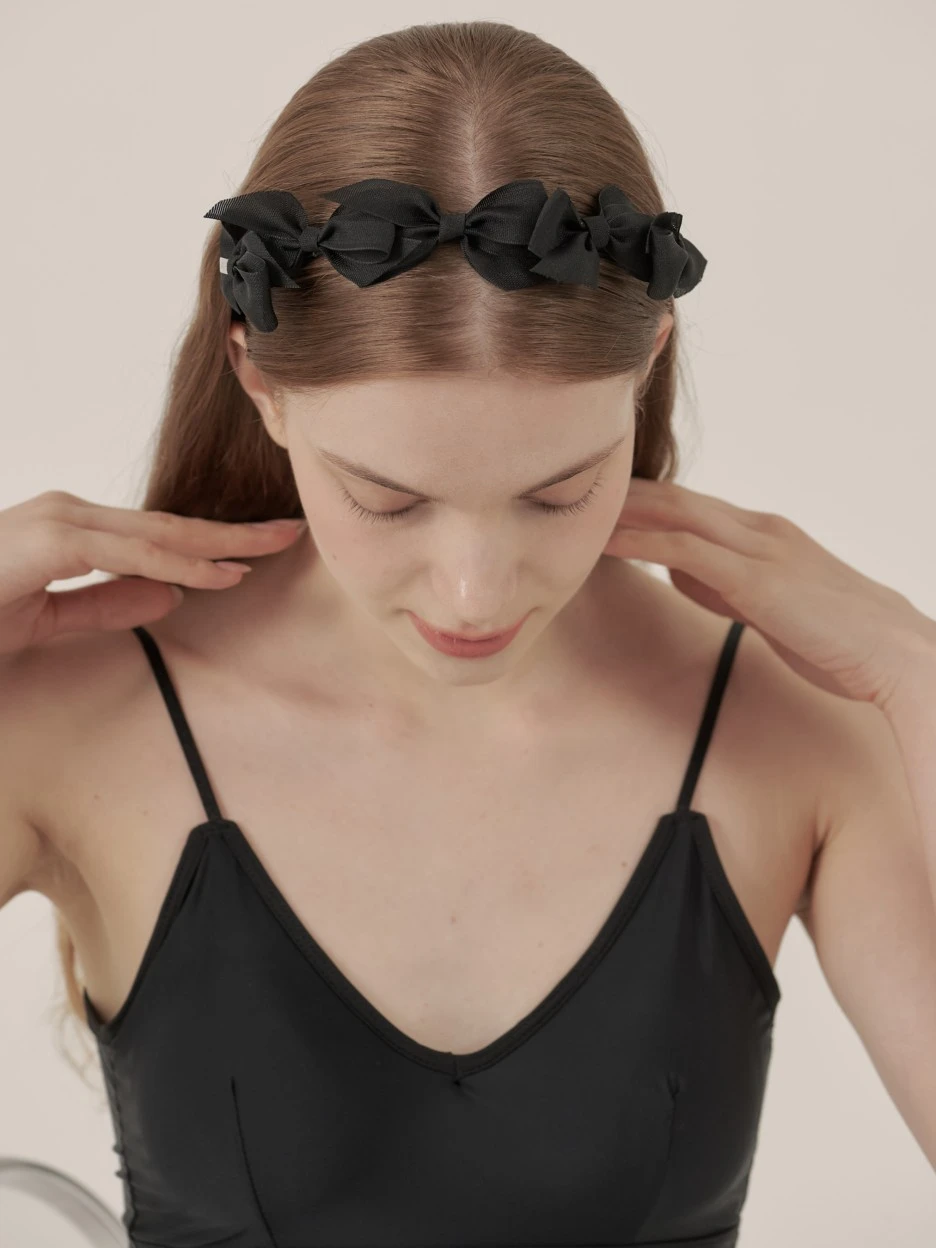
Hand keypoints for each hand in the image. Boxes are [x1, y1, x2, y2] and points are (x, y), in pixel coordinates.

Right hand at [0, 491, 305, 655]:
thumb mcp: (46, 619)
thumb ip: (102, 602)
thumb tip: (170, 592)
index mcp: (70, 529)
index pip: (158, 534)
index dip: (214, 542)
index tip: (265, 547)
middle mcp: (66, 514)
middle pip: (167, 524)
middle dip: (232, 532)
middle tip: (291, 532)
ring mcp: (53, 522)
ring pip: (154, 532)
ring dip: (216, 543)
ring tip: (271, 548)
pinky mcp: (44, 542)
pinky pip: (122, 552)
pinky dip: (173, 561)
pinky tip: (215, 572)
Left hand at [602, 477, 934, 710]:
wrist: (894, 652)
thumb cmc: (838, 637)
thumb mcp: (769, 604)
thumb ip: (723, 585)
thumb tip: (676, 572)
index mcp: (764, 534)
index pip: (690, 506)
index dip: (642, 501)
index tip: (597, 501)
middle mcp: (759, 529)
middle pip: (675, 498)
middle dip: (621, 493)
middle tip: (567, 489)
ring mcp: (759, 548)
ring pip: (675, 513)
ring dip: (621, 509)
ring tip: (570, 505)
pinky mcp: (756, 577)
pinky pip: (685, 550)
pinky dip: (641, 541)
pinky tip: (604, 540)